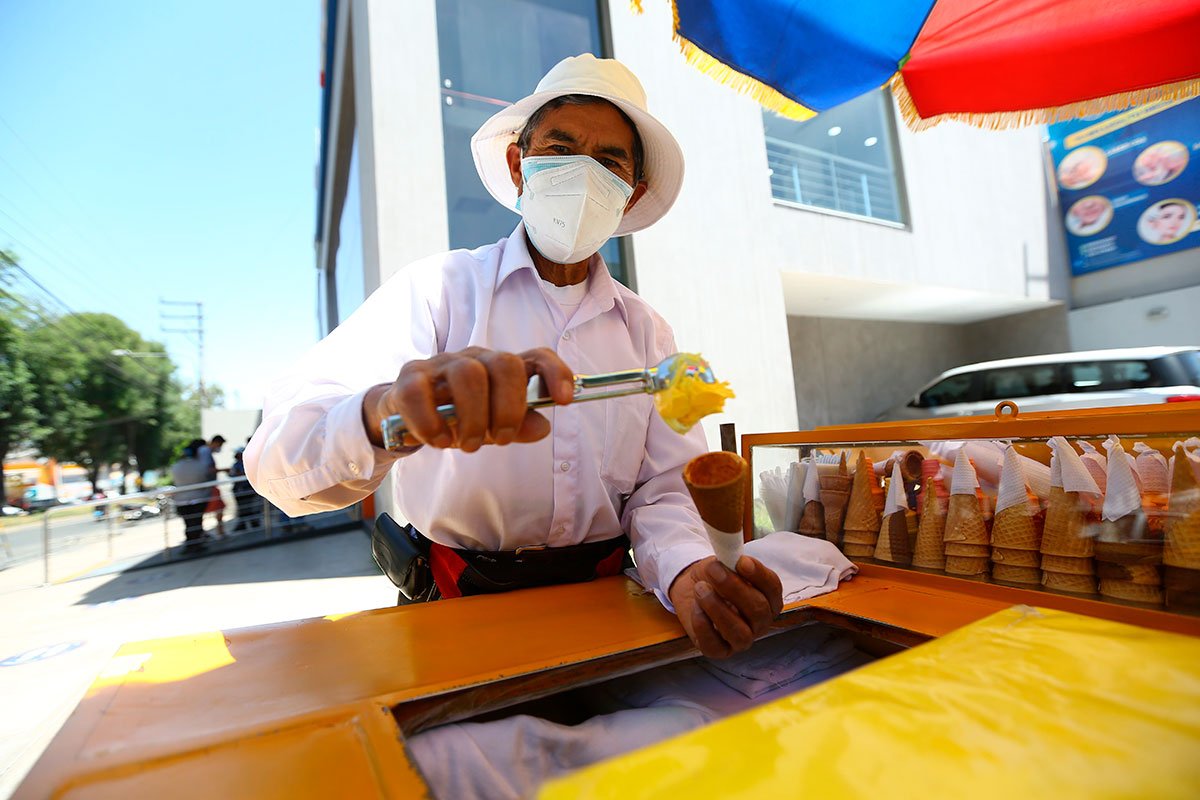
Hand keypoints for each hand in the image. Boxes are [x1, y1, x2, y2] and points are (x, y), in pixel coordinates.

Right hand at [362, 347, 574, 451]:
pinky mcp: (408, 378)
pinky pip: (422, 393)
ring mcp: (440, 365)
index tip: (565, 400)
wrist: (402, 417)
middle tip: (500, 438)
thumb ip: (518, 426)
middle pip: (504, 364)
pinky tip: (439, 442)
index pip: (536, 356)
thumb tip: (543, 426)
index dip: (555, 372)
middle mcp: (474, 358)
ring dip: (474, 418)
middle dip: (508, 408)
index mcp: (500, 367)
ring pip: (468, 374)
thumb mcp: (492, 426)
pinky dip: (433, 423)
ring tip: (469, 444)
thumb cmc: (455, 418)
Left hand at [669, 556, 782, 659]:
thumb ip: (731, 560)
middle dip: (734, 588)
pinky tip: (696, 607)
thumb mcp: (724, 561)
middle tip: (714, 571)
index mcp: (769, 598)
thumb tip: (733, 558)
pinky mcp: (720, 650)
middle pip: (758, 610)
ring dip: (718, 609)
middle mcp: (760, 622)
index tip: (741, 561)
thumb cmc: (715, 575)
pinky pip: (716, 646)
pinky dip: (704, 626)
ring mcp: (742, 639)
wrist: (692, 587)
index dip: (759, 575)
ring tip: (700, 588)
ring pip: (740, 633)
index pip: (773, 588)